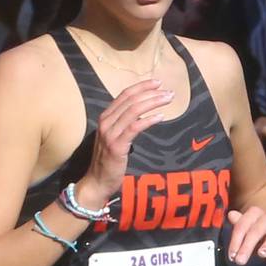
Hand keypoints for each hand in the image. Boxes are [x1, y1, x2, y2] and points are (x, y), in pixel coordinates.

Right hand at [77, 78, 172, 205]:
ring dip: (153, 102)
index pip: (124, 95)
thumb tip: (142, 112)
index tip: (157, 83)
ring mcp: (110, 133)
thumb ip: (123, 123)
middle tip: (168, 91)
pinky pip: (135, 127)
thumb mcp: (113, 137)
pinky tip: (160, 117)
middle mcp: (106, 122)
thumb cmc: (107, 161)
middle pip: (131, 100)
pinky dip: (149, 120)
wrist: (97, 182)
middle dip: (151, 93)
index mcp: (105, 117)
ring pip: (134, 110)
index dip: (141, 86)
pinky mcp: (117, 146)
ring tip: (168, 100)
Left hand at [227, 207, 265, 264]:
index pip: (243, 224)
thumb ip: (239, 225)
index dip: (236, 240)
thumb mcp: (247, 230)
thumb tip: (231, 215)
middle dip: (247, 246)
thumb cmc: (260, 233)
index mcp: (255, 213)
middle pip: (256, 230)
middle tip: (240, 261)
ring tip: (261, 254)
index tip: (232, 256)